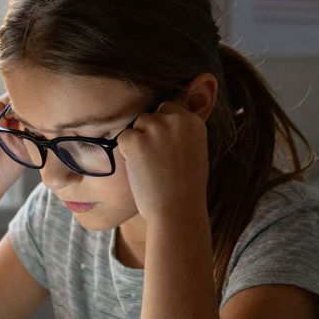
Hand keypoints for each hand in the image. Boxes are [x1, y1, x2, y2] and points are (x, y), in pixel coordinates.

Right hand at [0, 94, 25, 200]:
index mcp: (0, 109)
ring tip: (3, 146)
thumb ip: (27, 123)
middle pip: (5, 100)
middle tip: (15, 143)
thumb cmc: (4, 167)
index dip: (25, 110)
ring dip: (3, 130)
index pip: (15, 96)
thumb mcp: (24, 142)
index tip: (29, 130)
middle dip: (15, 122)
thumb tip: (31, 107)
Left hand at [115, 101, 209, 223]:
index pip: (169, 108)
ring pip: (137, 125)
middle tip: (156, 160)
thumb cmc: (186, 188)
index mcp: (193, 121)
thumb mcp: (195, 151)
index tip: (164, 147)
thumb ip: (181, 133)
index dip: (162, 127)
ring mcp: (155, 129)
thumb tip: (164, 122)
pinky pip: (124, 138)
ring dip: (138, 142)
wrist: (178, 210)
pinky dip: (127, 153)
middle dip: (149, 133)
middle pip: (151, 116)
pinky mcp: (135, 141)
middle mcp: (176, 120)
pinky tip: (141, 170)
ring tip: (151, 167)